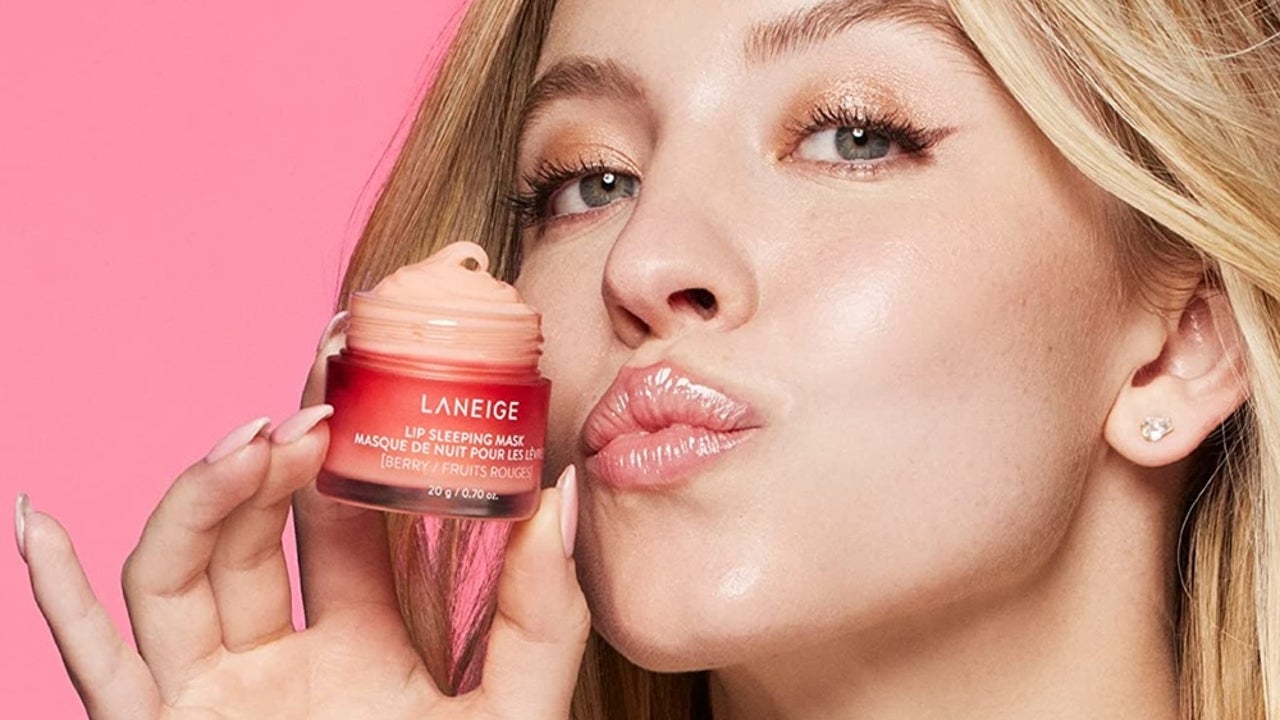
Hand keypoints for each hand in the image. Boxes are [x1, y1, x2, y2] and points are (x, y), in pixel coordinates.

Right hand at [18, 312, 589, 718]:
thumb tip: (564, 494)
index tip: (367, 374)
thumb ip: (539, 614)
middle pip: (255, 531)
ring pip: (177, 571)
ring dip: (200, 497)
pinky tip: (42, 523)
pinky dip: (58, 595)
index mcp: (363, 643)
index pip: (344, 522)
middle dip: (275, 460)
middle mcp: (282, 658)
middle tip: (315, 403)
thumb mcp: (510, 713)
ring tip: (256, 442)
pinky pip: (96, 664)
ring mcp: (215, 695)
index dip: (350, 450)